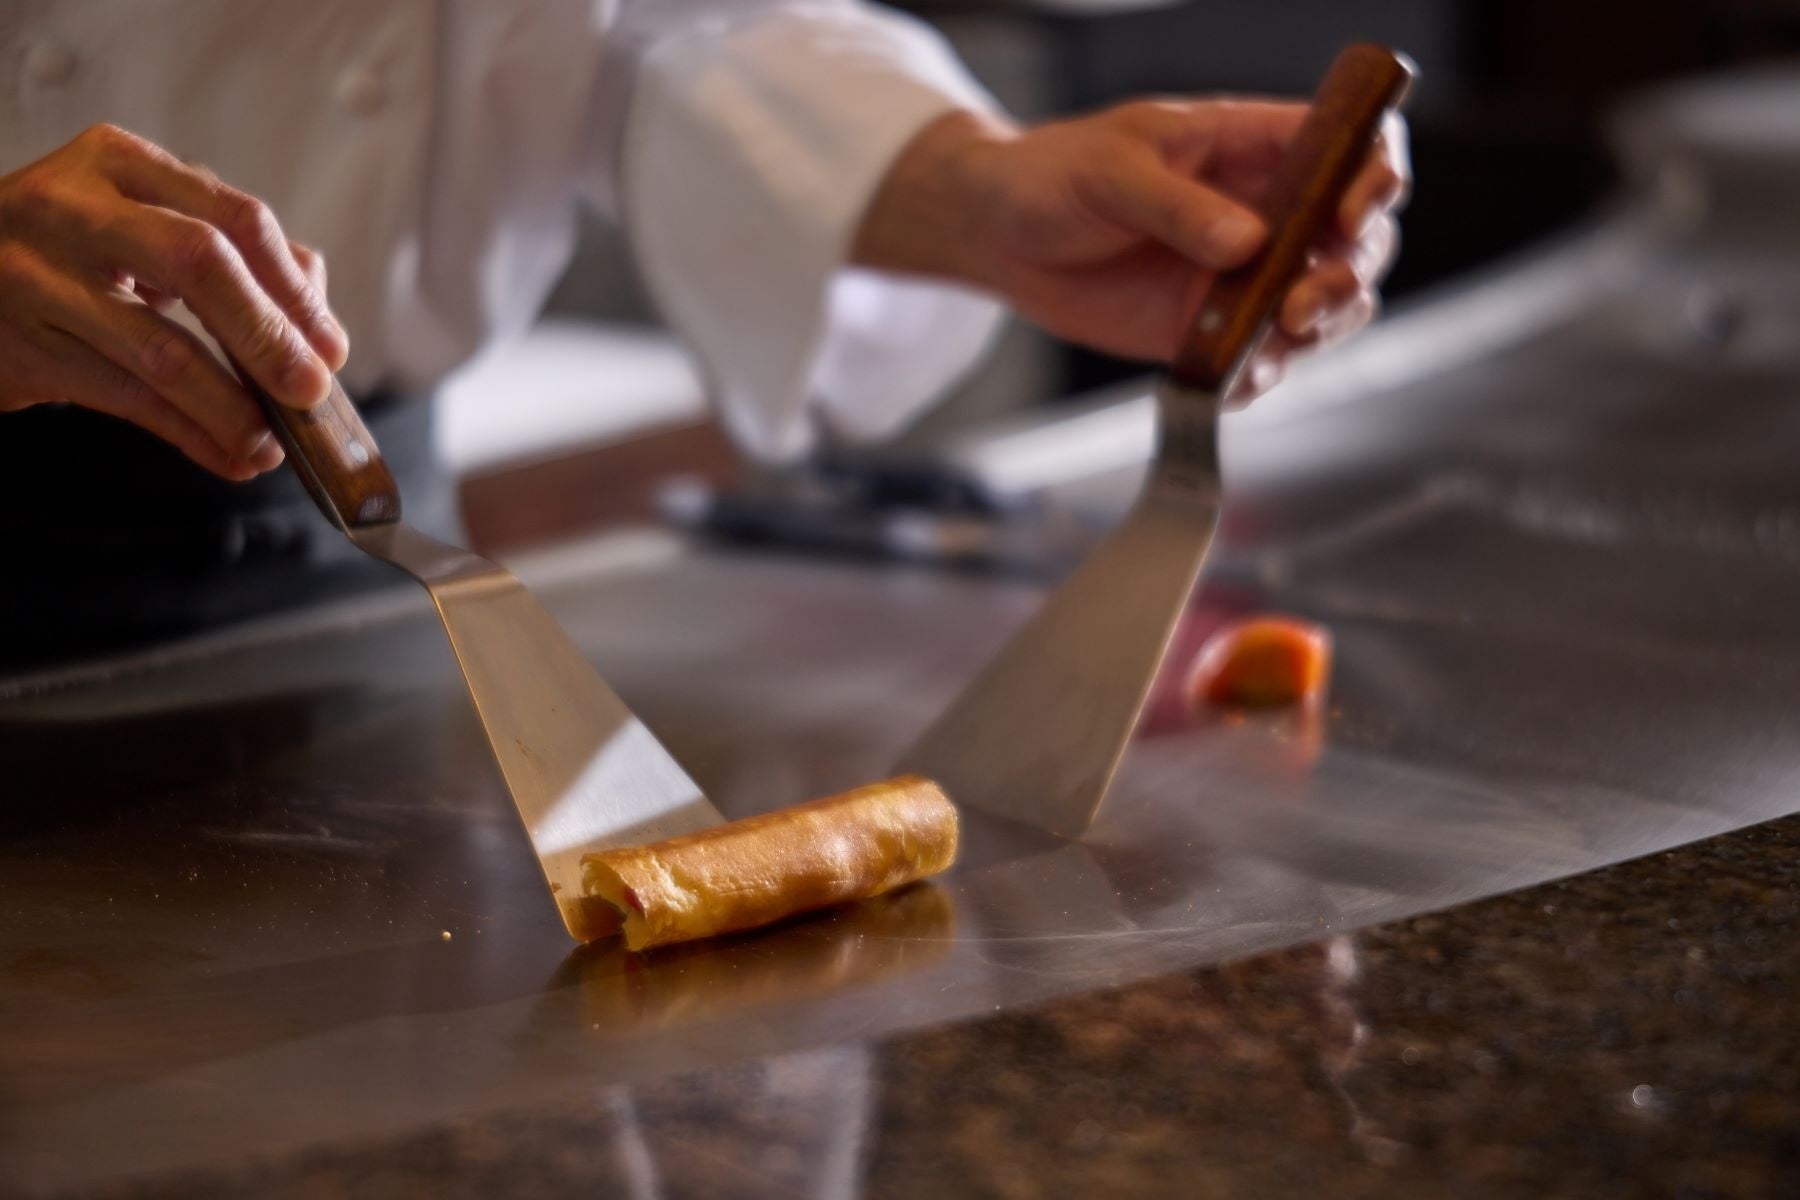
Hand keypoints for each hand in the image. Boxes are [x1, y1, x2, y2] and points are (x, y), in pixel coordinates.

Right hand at [0, 124, 347, 479]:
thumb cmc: (70, 251)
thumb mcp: (141, 223)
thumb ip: (232, 255)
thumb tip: (318, 330)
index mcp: (121, 162)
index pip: (234, 218)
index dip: (293, 291)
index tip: (331, 349)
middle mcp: (75, 206)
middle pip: (200, 265)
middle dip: (268, 338)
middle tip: (311, 394)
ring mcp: (38, 273)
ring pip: (159, 347)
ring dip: (230, 408)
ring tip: (272, 446)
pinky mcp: (21, 343)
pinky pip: (124, 397)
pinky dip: (189, 434)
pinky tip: (228, 456)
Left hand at [854, 100, 1407, 402]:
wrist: (1001, 235)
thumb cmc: (1056, 175)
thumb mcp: (1111, 170)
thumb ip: (1177, 205)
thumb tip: (1244, 242)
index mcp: (1257, 148)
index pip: (1354, 148)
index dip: (1374, 179)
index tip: (1351, 213)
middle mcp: (1268, 212)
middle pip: (1359, 240)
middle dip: (1352, 272)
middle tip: (1305, 301)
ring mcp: (1246, 275)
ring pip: (1327, 305)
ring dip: (1322, 327)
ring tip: (1281, 336)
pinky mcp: (1212, 328)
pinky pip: (1263, 358)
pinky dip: (1260, 374)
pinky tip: (1234, 377)